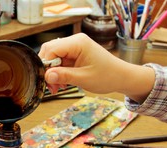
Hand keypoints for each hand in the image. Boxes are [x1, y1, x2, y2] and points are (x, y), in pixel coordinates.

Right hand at [38, 33, 154, 102]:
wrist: (121, 77)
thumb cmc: (107, 76)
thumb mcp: (83, 78)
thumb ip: (64, 76)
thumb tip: (47, 76)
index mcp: (77, 43)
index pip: (51, 49)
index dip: (46, 64)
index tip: (46, 80)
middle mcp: (74, 41)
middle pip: (50, 52)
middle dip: (48, 70)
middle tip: (51, 86)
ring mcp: (74, 47)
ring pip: (53, 58)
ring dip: (53, 73)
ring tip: (58, 87)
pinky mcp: (75, 54)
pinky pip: (60, 62)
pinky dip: (59, 73)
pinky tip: (62, 83)